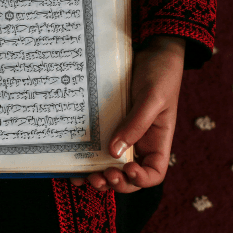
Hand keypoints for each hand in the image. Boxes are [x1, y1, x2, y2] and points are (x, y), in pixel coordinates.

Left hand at [71, 36, 185, 192]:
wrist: (152, 50)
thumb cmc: (160, 73)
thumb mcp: (152, 97)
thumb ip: (136, 124)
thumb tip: (114, 152)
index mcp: (158, 141)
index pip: (154, 173)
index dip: (140, 179)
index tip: (126, 169)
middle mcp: (140, 143)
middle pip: (128, 176)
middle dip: (114, 182)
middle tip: (99, 177)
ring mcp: (122, 135)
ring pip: (109, 164)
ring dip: (97, 176)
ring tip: (83, 177)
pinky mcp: (107, 124)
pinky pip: (96, 145)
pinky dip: (86, 157)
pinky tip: (72, 162)